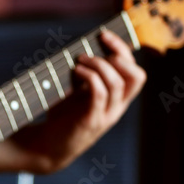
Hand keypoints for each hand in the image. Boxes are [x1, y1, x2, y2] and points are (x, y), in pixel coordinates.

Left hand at [14, 31, 144, 173]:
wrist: (47, 148)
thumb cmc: (62, 117)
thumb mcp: (78, 94)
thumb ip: (87, 76)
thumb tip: (84, 49)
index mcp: (117, 100)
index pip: (135, 72)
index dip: (124, 51)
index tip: (105, 36)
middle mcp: (116, 108)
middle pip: (136, 76)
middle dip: (121, 53)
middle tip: (101, 41)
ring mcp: (106, 116)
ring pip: (118, 84)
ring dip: (100, 64)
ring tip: (81, 58)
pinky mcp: (91, 121)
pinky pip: (100, 94)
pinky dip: (91, 77)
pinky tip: (77, 70)